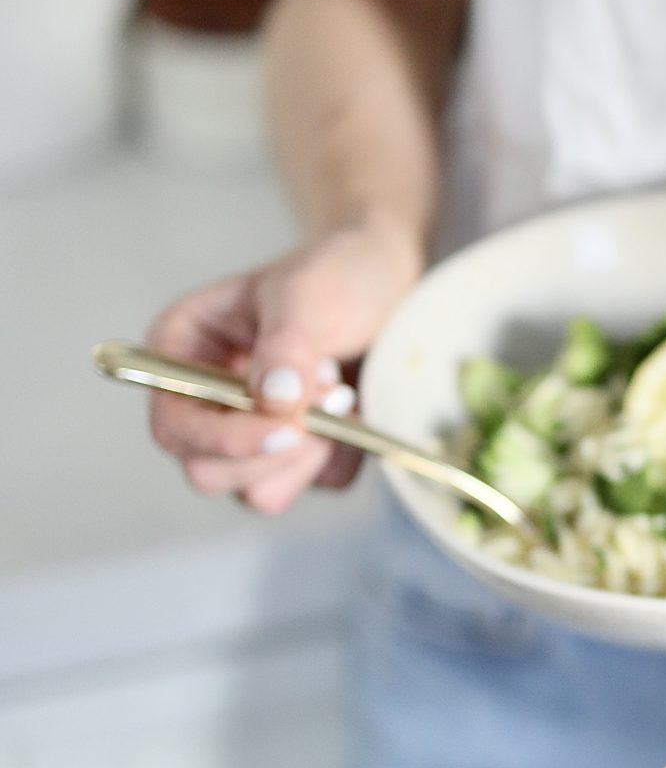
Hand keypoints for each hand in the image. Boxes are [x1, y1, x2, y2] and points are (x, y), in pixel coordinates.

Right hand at [145, 218, 421, 514]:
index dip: (223, 439)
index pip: (173, 424)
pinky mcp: (299, 455)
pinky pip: (317, 485)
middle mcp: (205, 401)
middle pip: (207, 472)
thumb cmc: (336, 275)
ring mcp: (250, 434)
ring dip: (309, 456)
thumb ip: (286, 346)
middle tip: (329, 398)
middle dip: (272, 452)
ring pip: (259, 492)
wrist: (391, 285)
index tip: (288, 428)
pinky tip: (355, 408)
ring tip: (341, 394)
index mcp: (181, 352)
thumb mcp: (307, 295)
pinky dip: (344, 454)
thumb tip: (272, 400)